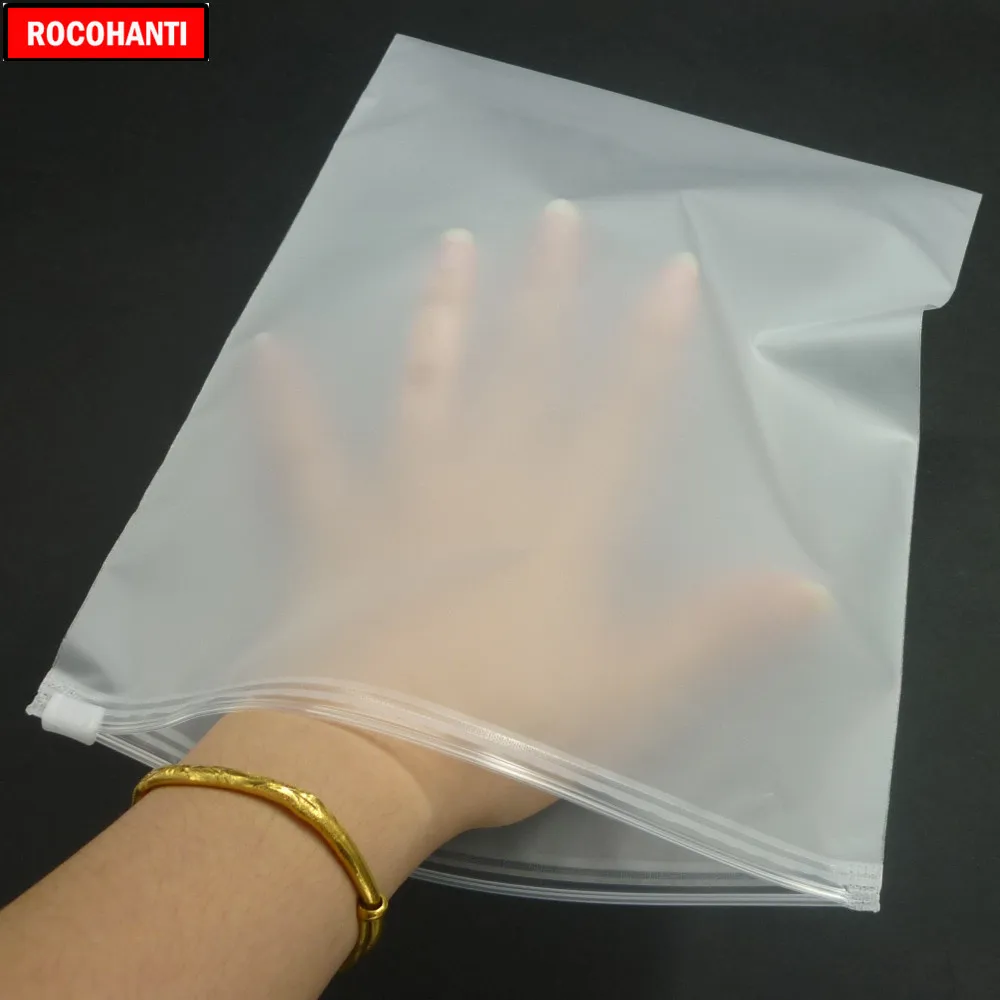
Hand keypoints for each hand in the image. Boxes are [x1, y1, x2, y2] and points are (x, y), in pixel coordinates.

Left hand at [253, 201, 824, 836]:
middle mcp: (484, 482)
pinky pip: (306, 454)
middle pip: (524, 372)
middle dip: (545, 294)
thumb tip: (808, 592)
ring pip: (428, 385)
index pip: (621, 411)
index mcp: (562, 518)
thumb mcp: (632, 692)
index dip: (652, 342)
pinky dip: (286, 404)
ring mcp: (402, 496)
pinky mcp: (332, 527)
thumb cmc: (509, 729)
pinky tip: (270, 349)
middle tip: (554, 219)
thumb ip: (716, 633)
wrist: (376, 758)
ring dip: (442, 313)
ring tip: (452, 246)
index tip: (672, 273)